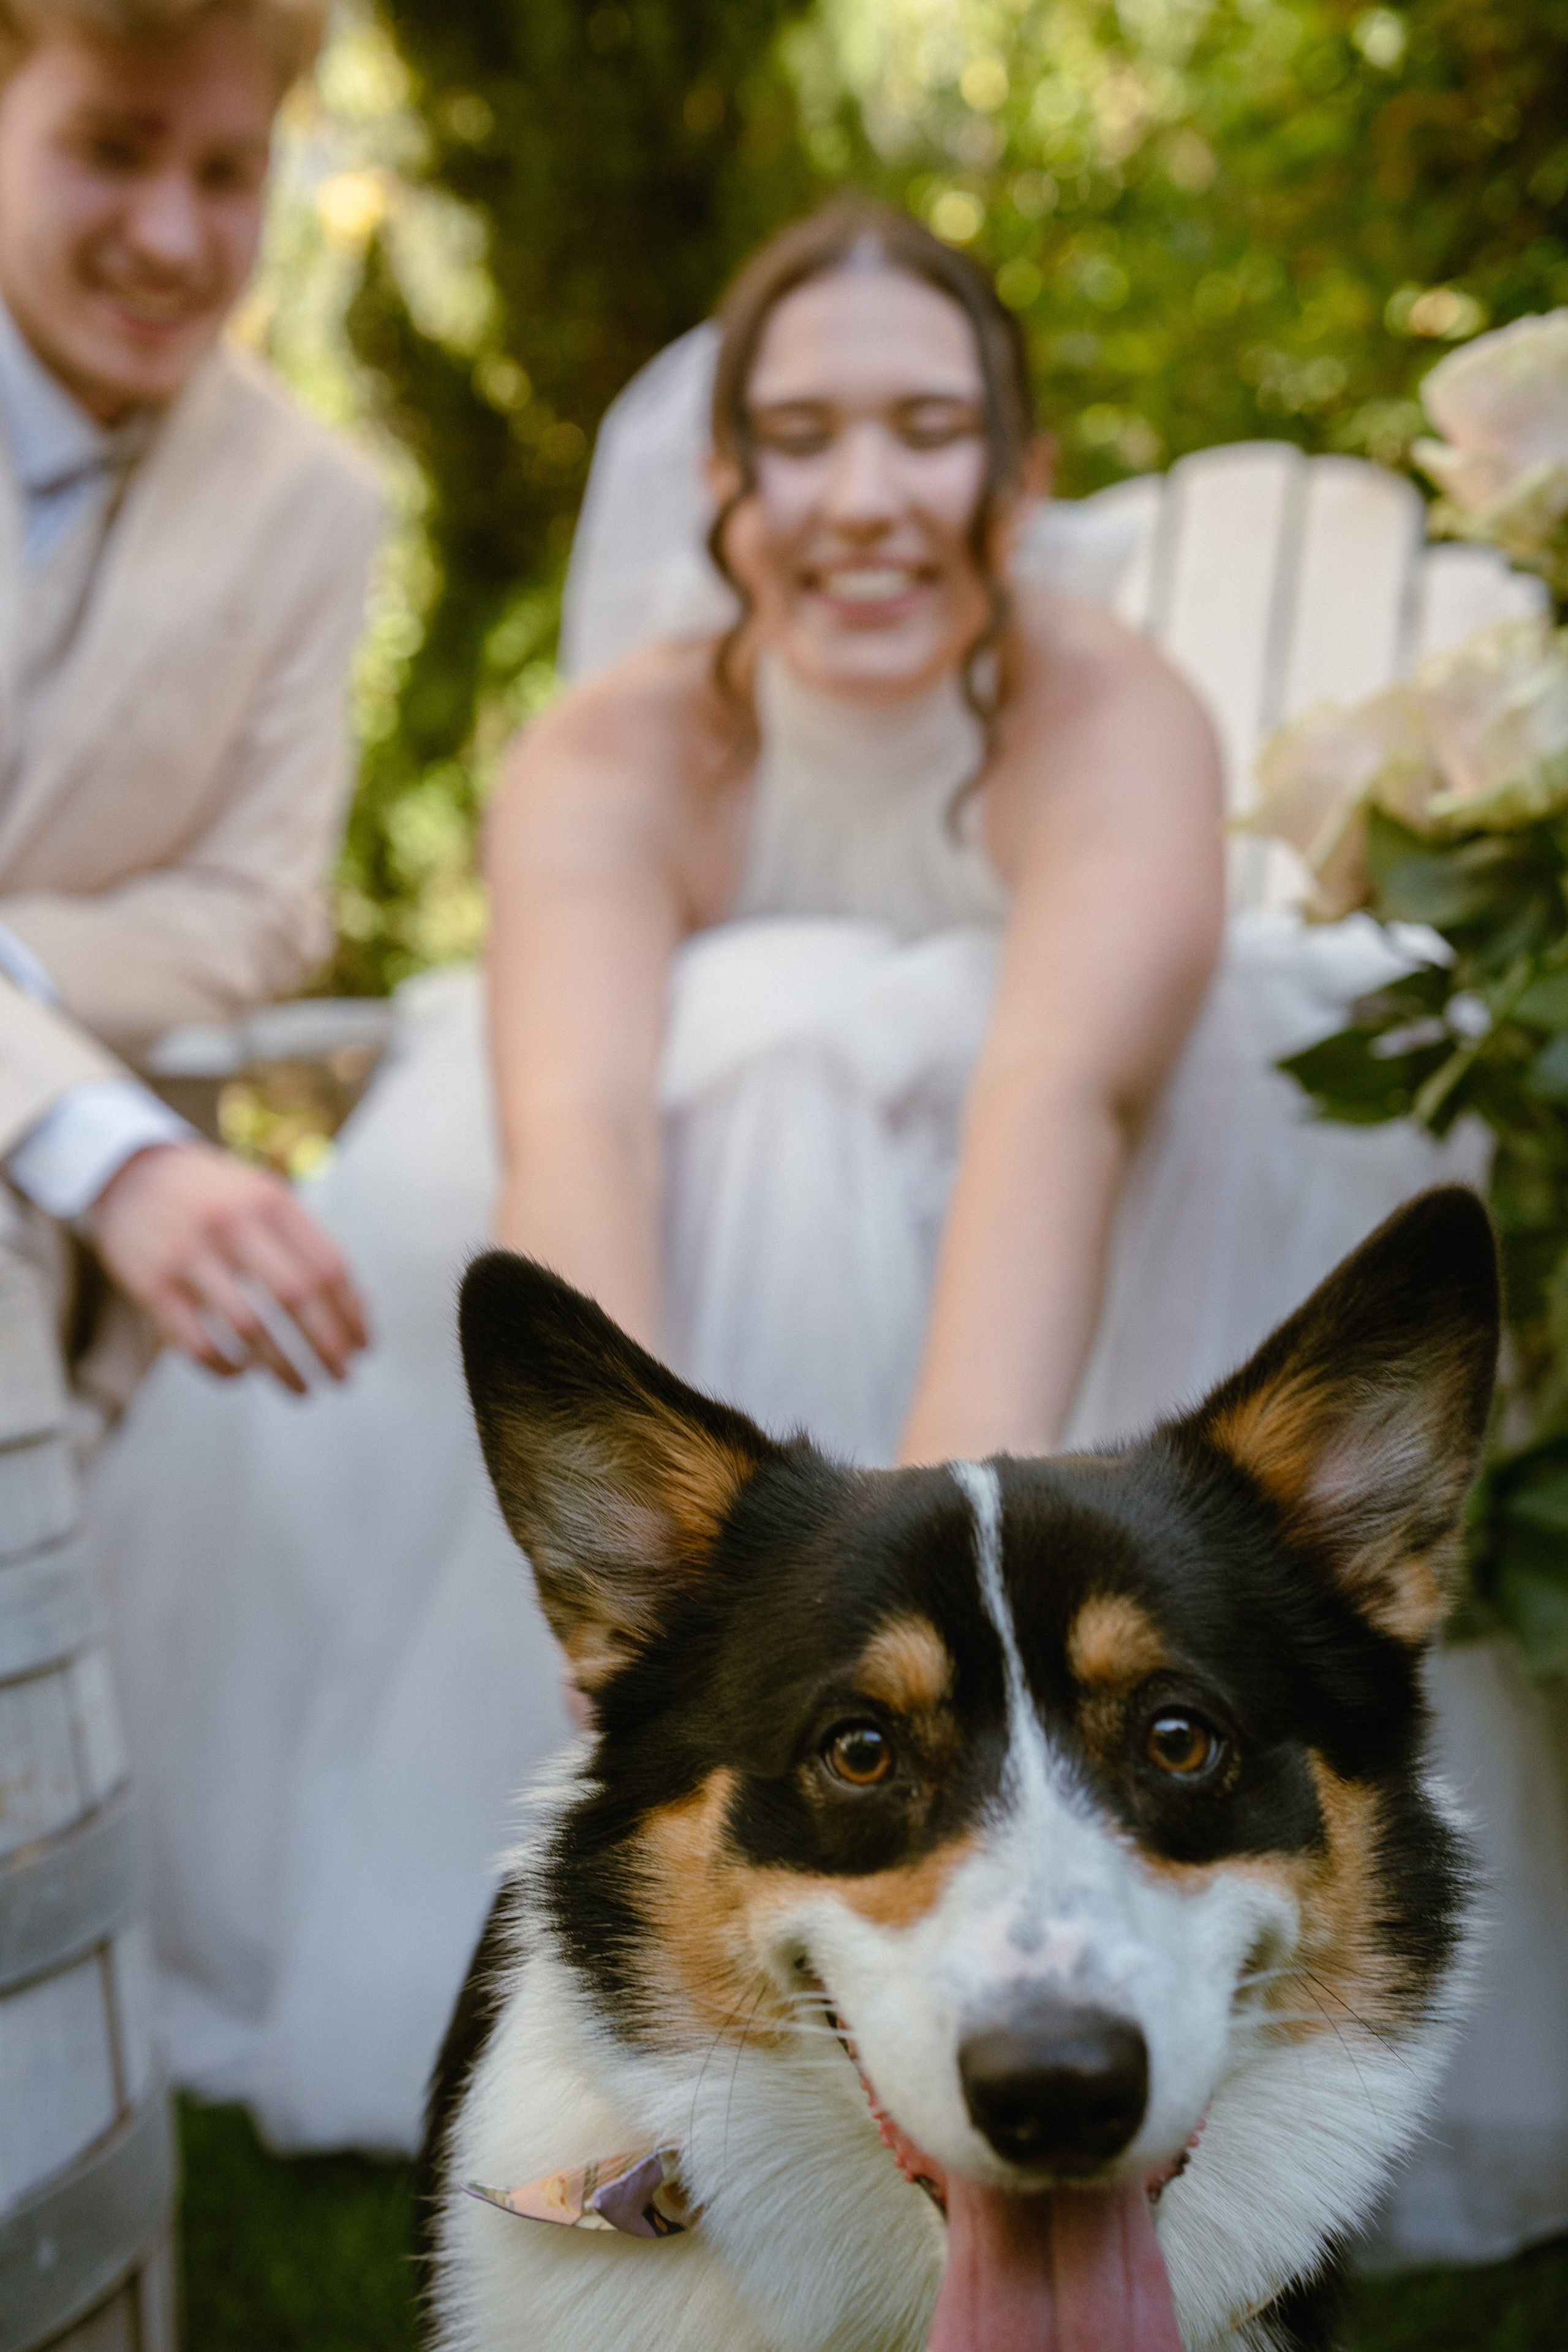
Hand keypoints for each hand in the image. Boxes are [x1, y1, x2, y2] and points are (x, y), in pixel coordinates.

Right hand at [89, 1142, 368, 1391]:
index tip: (364, 1348)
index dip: (353, 1315)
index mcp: (271, 1201)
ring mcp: (188, 1254)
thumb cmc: (216, 1196)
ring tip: (304, 1390)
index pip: (329, 1266)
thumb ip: (310, 1245)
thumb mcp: (266, 1198)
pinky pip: (197, 1343)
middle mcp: (232, 1223)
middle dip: (328, 1347)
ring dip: (284, 1369)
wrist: (126, 1173)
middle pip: (297, 1297)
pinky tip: (244, 1375)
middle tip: (343, 1379)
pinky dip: (227, 1369)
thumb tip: (360, 1310)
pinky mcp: (151, 1285)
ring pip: (250, 1327)